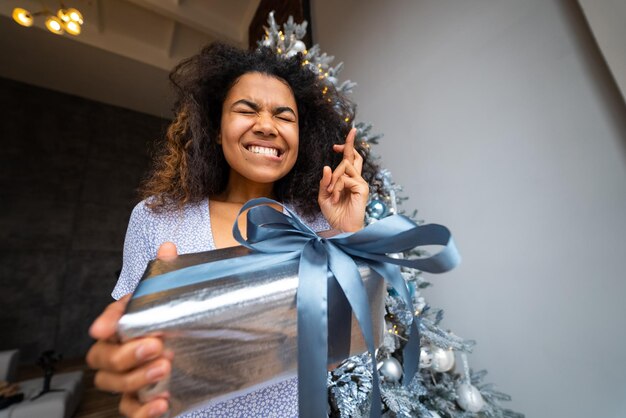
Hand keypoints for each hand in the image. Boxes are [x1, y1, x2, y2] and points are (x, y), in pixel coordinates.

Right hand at [86, 242, 177, 417]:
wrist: (195, 352)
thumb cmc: (173, 323)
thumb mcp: (174, 298)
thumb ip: (169, 274)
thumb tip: (167, 247)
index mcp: (124, 325)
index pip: (108, 322)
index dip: (107, 323)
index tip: (105, 327)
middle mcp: (118, 353)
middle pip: (103, 358)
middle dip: (126, 354)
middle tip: (157, 345)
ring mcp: (127, 379)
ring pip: (112, 385)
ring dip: (135, 379)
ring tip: (165, 367)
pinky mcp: (140, 401)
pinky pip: (130, 411)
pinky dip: (143, 412)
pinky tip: (162, 403)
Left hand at [318, 127, 368, 231]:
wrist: (342, 228)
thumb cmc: (334, 214)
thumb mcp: (323, 196)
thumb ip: (325, 182)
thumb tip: (327, 167)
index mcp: (347, 180)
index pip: (350, 159)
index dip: (349, 146)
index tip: (347, 136)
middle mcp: (355, 179)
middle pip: (354, 156)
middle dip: (348, 145)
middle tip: (344, 139)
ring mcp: (360, 183)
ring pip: (345, 166)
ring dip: (334, 178)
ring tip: (331, 193)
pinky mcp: (362, 188)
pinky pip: (345, 178)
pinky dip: (337, 186)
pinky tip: (335, 196)